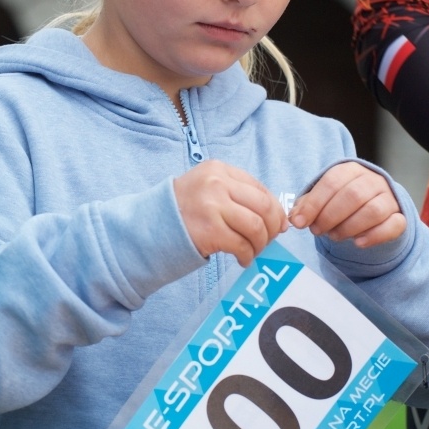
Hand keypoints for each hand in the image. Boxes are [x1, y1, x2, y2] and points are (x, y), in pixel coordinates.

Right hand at [173, 160, 287, 266]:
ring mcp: (212, 206)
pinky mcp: (210, 230)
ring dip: (260, 244)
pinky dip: (247, 255)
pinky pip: (242, 245)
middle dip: (272, 228)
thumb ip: (238, 195)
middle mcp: (216, 184)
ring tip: (253, 251)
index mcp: (218, 169)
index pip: (259, 187)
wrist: (151, 225)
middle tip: (268, 241)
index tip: (277, 224)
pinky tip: (242, 259)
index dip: (274, 209)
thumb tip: (278, 219)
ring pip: (256, 227)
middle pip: (263, 206)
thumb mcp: (208, 188)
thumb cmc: (184, 209)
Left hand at [289, 162, 405, 248]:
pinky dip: (374, 236)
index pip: (331, 182)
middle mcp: (372, 180)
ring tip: (335, 236)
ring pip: (373, 211)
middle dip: (330, 216)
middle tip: (318, 231)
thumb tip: (295, 218)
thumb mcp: (324, 197)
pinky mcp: (400, 217)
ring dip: (349, 227)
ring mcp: (389, 198)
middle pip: (352, 195)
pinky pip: (392, 225)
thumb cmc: (343, 201)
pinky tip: (358, 243)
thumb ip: (308, 205)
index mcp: (350, 170)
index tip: (300, 222)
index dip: (313, 204)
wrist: (375, 206)